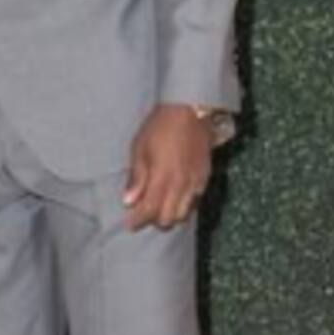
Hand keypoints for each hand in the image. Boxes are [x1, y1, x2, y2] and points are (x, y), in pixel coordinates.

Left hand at [123, 104, 212, 231]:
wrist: (190, 111)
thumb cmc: (159, 128)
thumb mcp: (140, 149)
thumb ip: (136, 178)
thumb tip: (128, 202)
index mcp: (163, 178)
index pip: (149, 210)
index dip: (137, 220)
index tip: (128, 223)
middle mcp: (181, 185)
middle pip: (168, 219)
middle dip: (154, 220)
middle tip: (142, 213)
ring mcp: (196, 183)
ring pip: (184, 214)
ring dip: (170, 215)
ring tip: (158, 206)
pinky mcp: (205, 178)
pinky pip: (194, 202)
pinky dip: (183, 206)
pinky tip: (174, 197)